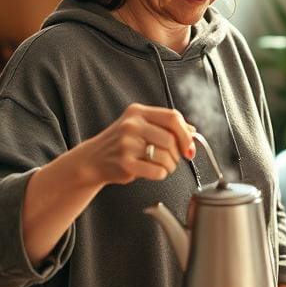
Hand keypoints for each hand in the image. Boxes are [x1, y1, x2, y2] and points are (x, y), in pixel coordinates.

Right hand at [80, 103, 195, 185]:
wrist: (93, 159)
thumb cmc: (121, 143)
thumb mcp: (140, 126)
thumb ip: (165, 126)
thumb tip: (192, 131)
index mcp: (138, 112)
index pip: (172, 117)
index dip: (186, 134)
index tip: (190, 147)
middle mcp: (131, 125)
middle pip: (171, 139)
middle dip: (178, 153)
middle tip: (174, 159)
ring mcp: (126, 144)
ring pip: (166, 156)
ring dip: (171, 166)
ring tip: (163, 166)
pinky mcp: (125, 163)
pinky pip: (157, 171)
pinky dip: (161, 174)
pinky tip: (153, 172)